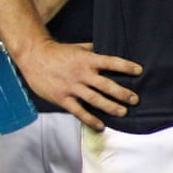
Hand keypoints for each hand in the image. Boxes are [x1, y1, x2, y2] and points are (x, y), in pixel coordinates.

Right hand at [17, 39, 140, 130]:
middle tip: (135, 99)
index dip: (126, 67)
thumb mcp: (77, 47)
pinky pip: (79, 111)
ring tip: (123, 112)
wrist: (33, 57)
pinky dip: (90, 119)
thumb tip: (107, 51)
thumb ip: (93, 51)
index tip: (139, 71)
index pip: (111, 62)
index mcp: (87, 60)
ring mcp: (71, 87)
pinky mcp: (62, 98)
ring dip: (111, 107)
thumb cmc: (56, 52)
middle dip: (122, 93)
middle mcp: (81, 74)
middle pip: (106, 85)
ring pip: (95, 99)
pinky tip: (100, 125)